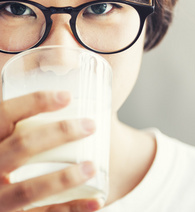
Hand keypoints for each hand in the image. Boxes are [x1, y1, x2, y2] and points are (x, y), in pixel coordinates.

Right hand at [0, 91, 102, 211]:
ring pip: (28, 189)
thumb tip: (66, 83)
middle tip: (91, 125)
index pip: (4, 114)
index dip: (34, 102)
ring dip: (65, 177)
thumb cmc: (4, 154)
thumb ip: (21, 121)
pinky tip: (97, 201)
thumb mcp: (5, 136)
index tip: (67, 95)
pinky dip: (72, 209)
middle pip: (21, 146)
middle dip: (59, 132)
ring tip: (92, 166)